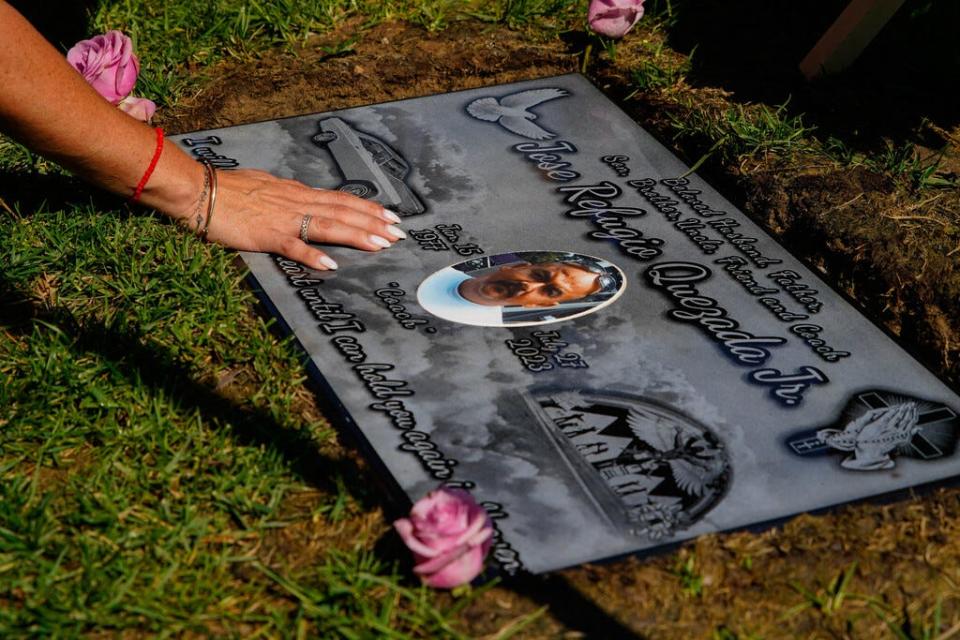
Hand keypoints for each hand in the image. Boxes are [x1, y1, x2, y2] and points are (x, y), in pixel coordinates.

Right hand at [201, 168, 404, 269]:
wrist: (198, 189)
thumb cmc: (228, 189)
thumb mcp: (266, 186)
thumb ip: (287, 194)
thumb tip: (302, 196)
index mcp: (297, 193)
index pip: (341, 199)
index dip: (368, 207)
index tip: (391, 216)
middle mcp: (297, 202)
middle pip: (343, 211)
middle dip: (374, 223)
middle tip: (400, 233)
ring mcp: (283, 218)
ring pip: (328, 225)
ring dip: (357, 235)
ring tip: (381, 245)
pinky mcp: (266, 235)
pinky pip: (293, 246)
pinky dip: (313, 255)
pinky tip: (331, 264)